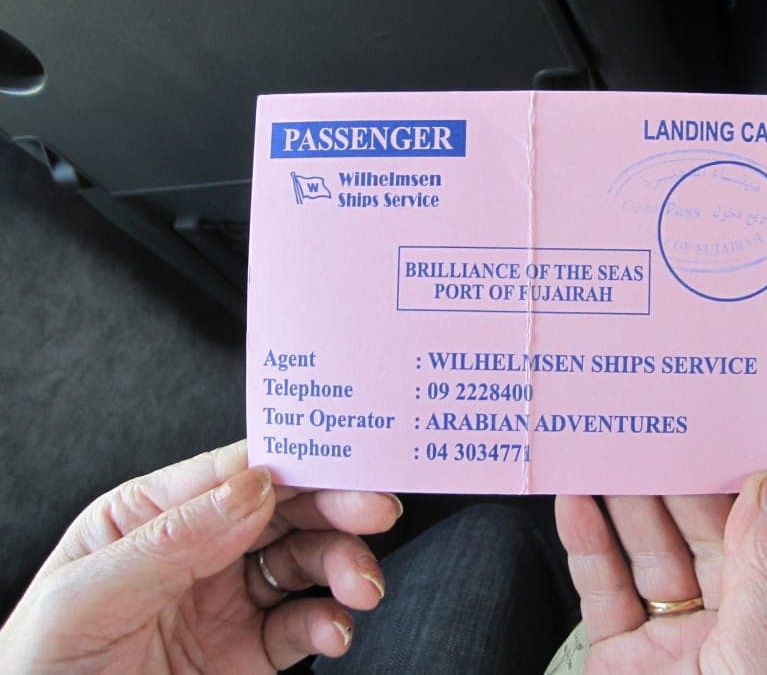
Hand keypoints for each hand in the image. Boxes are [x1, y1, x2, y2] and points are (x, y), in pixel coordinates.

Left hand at [0, 440, 401, 672]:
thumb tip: (254, 488)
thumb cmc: (43, 663)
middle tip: (376, 512)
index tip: (346, 459)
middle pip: (284, 510)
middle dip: (336, 506)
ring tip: (362, 586)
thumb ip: (172, 539)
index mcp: (155, 513)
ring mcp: (227, 599)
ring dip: (343, 564)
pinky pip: (301, 626)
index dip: (296, 459)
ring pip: (304, 561)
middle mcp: (200, 547)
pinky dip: (329, 624)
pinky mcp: (248, 653)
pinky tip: (334, 630)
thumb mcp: (87, 594)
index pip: (236, 471)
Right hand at [555, 471, 766, 672]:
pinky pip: (607, 590)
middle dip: (696, 484)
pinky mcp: (625, 659)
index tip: (760, 459)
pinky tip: (579, 505)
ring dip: (635, 502)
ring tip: (615, 453)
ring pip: (662, 555)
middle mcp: (752, 639)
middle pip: (728, 539)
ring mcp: (684, 647)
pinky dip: (589, 546)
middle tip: (667, 435)